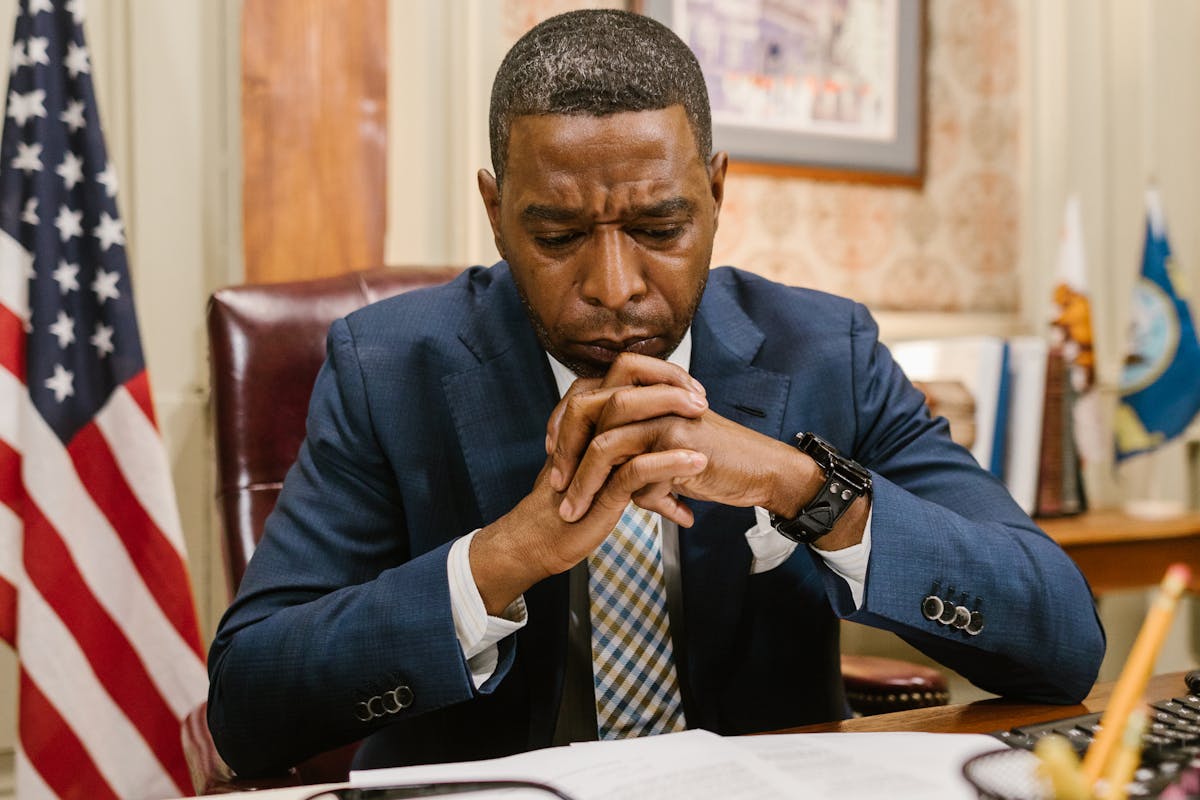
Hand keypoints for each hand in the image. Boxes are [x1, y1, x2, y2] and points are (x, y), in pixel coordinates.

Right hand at [468, 365, 708, 614]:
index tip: (692, 389)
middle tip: (700, 396)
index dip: (660, 374)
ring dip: (668, 407)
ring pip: (624, 411)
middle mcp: (587, 427)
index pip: (624, 374)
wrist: (545, 540)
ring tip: (702, 414)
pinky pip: (633, 467)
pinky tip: (695, 462)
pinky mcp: (598, 489)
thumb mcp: (609, 468)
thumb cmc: (578, 504)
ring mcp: (589, 453)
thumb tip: (663, 438)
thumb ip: (628, 448)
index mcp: (591, 419)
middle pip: (622, 379)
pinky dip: (668, 461)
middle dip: (665, 380)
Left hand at [545, 353, 819, 524]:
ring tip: (571, 511)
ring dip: (582, 481)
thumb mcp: (669, 459)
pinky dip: (616, 493)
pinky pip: (631, 467)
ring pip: (603, 443)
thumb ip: (640, 460)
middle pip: (585, 409)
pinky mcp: (677, 439)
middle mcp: (649, 399)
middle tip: (555, 484)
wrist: (761, 470)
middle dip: (563, 449)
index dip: (562, 425)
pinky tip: (603, 512)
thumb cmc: (719, 464)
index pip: (586, 397)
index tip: (553, 458)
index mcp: (644, 395)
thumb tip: (615, 482)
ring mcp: (662, 416)